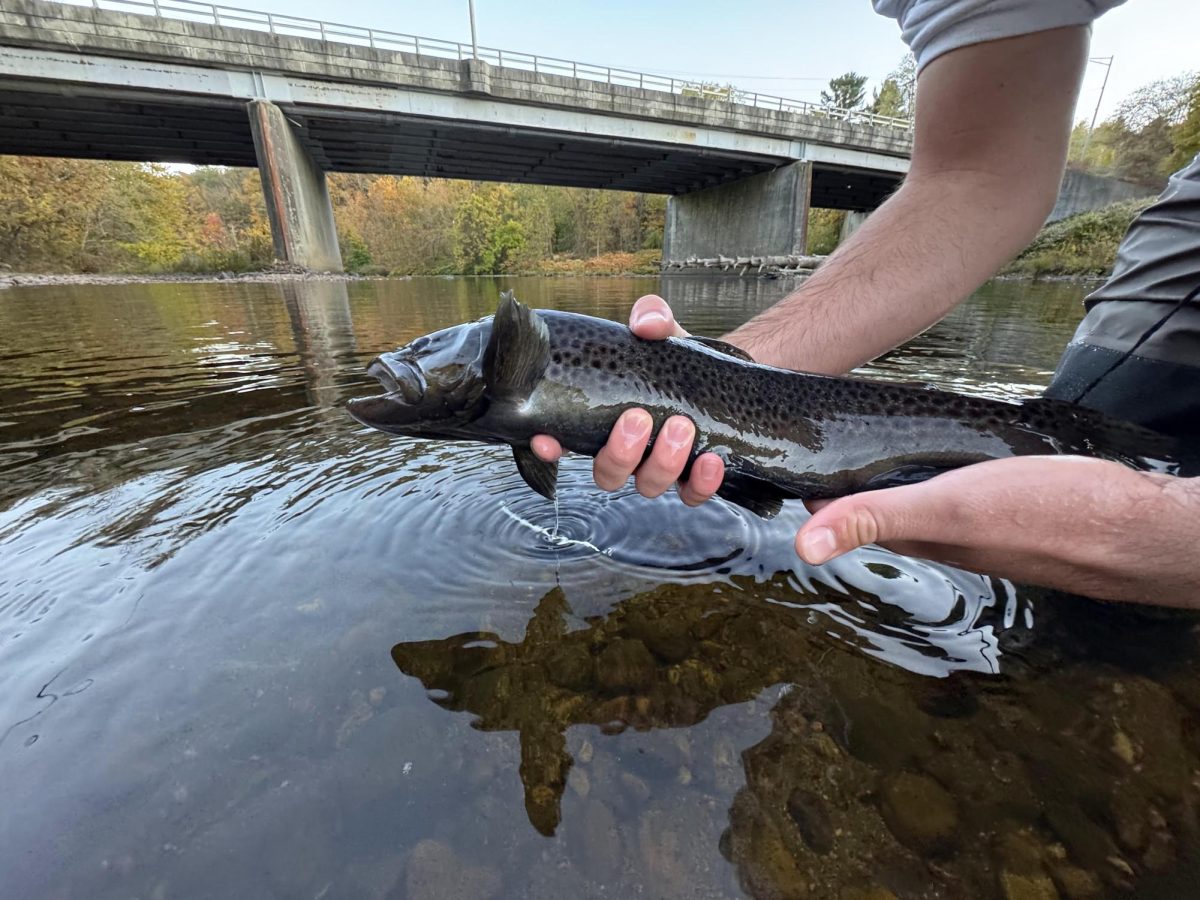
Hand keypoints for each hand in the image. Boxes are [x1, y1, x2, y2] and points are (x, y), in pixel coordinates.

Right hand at [530, 295, 725, 504]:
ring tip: (681, 426)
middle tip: (639, 418)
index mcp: (601, 419)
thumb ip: (651, 316)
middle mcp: (625, 451)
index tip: (546, 439)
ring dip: (662, 462)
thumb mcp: (661, 330)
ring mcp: (658, 468)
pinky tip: (711, 460)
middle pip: (607, 474)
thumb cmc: (675, 357)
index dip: (550, 447)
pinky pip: (692, 494)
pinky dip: (701, 483)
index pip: (564, 441)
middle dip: (620, 452)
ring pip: (647, 486)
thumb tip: (646, 324)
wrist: (720, 377)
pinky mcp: (695, 478)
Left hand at [795, 456, 1199, 606]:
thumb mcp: (951, 508)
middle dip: (847, 480)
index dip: (816, 492)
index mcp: (924, 537)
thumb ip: (878, 518)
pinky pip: (964, 490)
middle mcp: (949, 536)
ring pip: (924, 501)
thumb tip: (804, 546)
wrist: (1144, 528)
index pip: (848, 517)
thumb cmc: (1049, 515)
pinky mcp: (1020, 508)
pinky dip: (940, 473)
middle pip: (882, 510)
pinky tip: (945, 452)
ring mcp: (987, 525)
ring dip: (893, 477)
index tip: (788, 459)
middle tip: (821, 440)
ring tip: (869, 439)